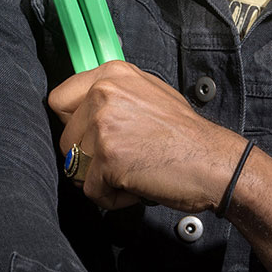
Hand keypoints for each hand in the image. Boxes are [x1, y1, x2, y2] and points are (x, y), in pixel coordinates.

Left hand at [50, 60, 242, 211]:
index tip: (89, 135)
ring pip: (76, 167)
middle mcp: (104, 95)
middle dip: (89, 157)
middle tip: (123, 158)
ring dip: (102, 178)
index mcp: (112, 75)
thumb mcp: (148, 92)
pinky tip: (137, 184)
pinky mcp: (107, 159)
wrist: (213, 160)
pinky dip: (112, 197)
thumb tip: (83, 108)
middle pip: (65, 138)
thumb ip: (114, 95)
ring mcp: (104, 126)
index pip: (58, 99)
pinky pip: (91, 191)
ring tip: (133, 170)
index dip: (72, 124)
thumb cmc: (186, 134)